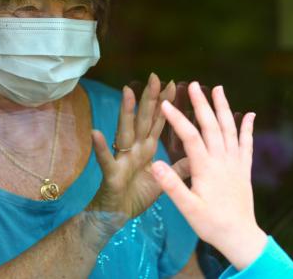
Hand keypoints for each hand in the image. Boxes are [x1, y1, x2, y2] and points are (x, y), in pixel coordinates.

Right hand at [88, 73, 187, 227]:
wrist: (115, 217)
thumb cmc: (136, 197)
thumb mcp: (164, 182)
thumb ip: (179, 168)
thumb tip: (197, 154)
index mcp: (147, 150)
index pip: (158, 122)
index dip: (166, 105)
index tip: (174, 85)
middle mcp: (134, 149)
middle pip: (142, 120)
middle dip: (149, 99)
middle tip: (154, 76)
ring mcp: (122, 159)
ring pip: (124, 132)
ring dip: (125, 113)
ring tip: (126, 92)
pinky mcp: (111, 174)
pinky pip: (106, 160)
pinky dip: (101, 147)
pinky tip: (96, 133)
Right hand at [151, 82, 267, 269]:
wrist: (240, 236)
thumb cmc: (211, 223)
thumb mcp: (187, 208)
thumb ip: (172, 185)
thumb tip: (154, 164)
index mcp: (206, 168)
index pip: (190, 137)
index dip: (178, 119)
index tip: (166, 104)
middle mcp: (222, 160)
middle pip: (212, 126)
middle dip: (202, 104)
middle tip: (193, 85)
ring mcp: (235, 163)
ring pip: (230, 129)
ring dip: (224, 108)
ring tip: (218, 89)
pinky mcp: (244, 169)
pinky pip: (247, 143)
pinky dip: (248, 128)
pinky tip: (249, 114)